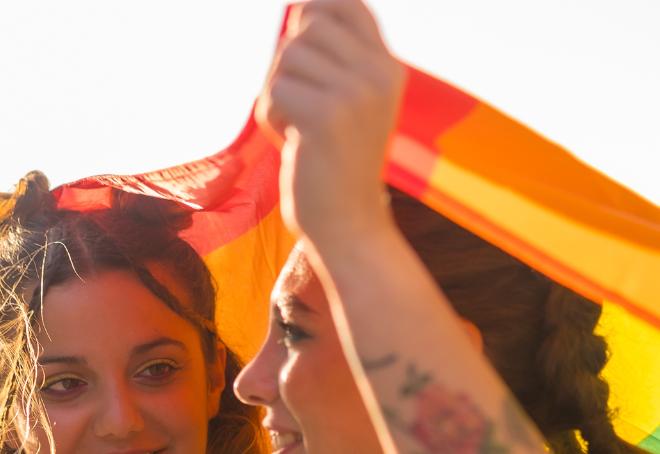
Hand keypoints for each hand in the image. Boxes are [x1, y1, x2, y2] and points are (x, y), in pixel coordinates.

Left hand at [256, 0, 404, 251]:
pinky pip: (274, 90)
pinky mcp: (327, 115)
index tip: (297, 28)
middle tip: (297, 100)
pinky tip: (293, 142)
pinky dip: (271, 117)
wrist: (349, 225)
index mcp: (388, 68)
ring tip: (298, 126)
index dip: (314, 6)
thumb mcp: (349, 104)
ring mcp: (356, 93)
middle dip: (288, 59)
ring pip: (287, 55)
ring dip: (277, 92)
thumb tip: (296, 7)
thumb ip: (333, 60)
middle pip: (309, 23)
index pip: (348, 3)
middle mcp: (379, 74)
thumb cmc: (337, 165)